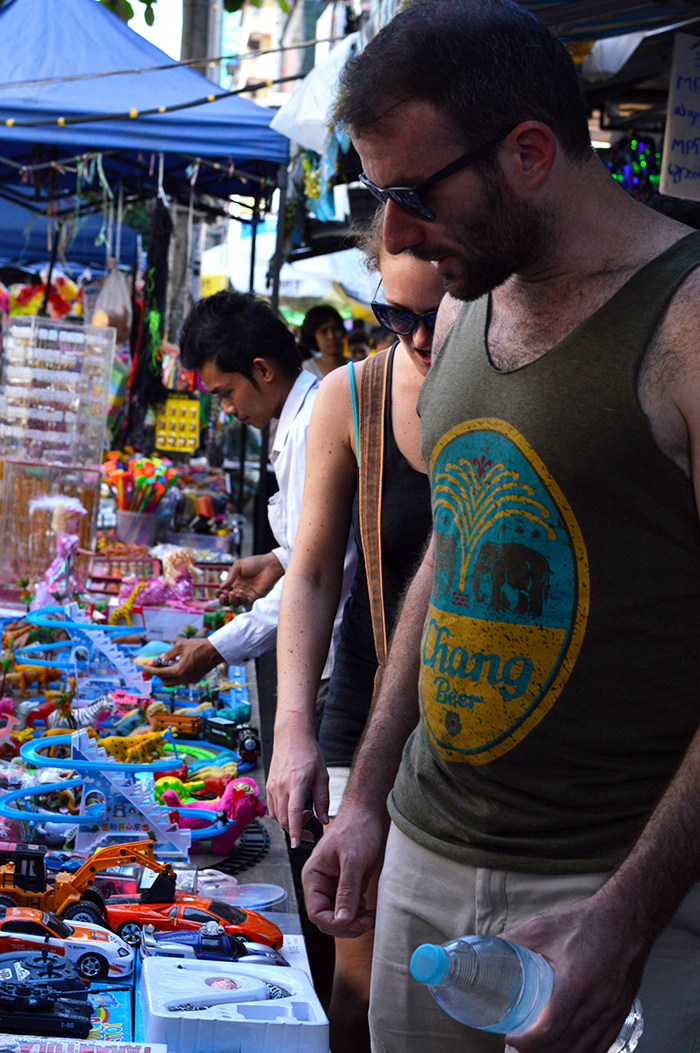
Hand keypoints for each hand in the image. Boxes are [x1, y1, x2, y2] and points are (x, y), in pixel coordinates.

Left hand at [142, 638, 221, 685]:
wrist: (217, 651)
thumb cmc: (199, 646)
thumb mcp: (181, 646)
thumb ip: (168, 654)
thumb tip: (159, 659)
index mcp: (179, 671)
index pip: (160, 673)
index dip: (150, 669)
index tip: (144, 666)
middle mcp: (184, 678)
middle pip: (165, 681)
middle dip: (158, 674)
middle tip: (156, 664)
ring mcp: (190, 680)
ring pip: (173, 682)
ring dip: (167, 675)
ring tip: (167, 663)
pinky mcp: (195, 679)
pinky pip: (181, 680)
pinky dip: (176, 674)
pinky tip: (177, 665)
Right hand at [218, 552, 283, 606]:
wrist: (268, 565)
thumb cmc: (254, 563)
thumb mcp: (238, 566)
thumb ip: (230, 577)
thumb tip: (221, 587)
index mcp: (233, 582)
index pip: (223, 591)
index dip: (219, 593)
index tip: (218, 591)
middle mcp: (238, 589)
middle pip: (228, 601)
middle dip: (223, 600)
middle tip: (223, 595)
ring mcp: (246, 594)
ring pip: (236, 603)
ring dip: (232, 600)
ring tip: (233, 593)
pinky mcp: (254, 597)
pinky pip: (246, 602)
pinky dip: (242, 599)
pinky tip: (241, 592)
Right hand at [267, 727, 328, 846]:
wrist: (291, 735)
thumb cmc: (309, 752)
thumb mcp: (322, 775)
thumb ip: (322, 799)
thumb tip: (322, 820)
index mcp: (297, 783)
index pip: (293, 813)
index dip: (295, 831)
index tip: (298, 844)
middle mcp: (281, 786)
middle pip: (283, 819)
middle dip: (295, 831)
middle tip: (310, 833)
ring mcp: (272, 786)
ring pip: (276, 815)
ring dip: (289, 823)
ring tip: (305, 816)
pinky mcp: (269, 785)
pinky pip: (272, 807)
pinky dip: (282, 814)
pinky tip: (294, 808)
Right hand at [302, 800, 386, 937]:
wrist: (370, 812)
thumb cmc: (357, 827)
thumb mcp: (353, 859)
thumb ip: (347, 890)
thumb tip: (342, 920)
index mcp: (313, 875)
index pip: (316, 913)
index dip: (334, 923)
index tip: (354, 923)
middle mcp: (321, 882)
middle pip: (327, 918)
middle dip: (347, 925)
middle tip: (367, 922)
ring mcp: (334, 884)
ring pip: (340, 916)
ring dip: (355, 921)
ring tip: (370, 915)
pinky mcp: (347, 884)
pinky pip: (350, 907)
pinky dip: (360, 912)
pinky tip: (369, 906)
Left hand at [503, 891, 647, 1052]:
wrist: (626, 919)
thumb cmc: (587, 922)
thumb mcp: (544, 928)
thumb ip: (514, 940)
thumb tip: (490, 949)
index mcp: (576, 983)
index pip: (550, 1028)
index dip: (528, 1042)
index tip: (512, 1038)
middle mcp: (597, 1003)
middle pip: (565, 1046)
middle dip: (539, 1052)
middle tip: (520, 1045)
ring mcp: (612, 1011)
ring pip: (584, 1051)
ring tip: (539, 1050)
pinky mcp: (621, 1013)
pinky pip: (602, 1046)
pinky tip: (569, 1049)